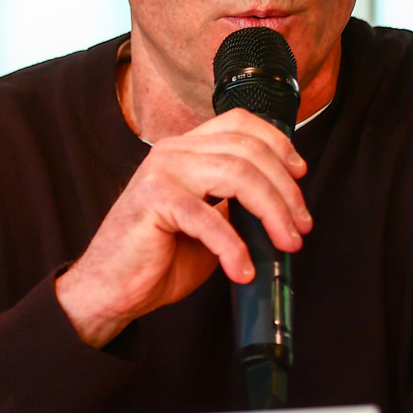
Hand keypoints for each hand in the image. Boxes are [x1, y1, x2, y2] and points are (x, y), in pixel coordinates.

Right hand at [55, 108, 312, 347]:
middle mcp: (173, 152)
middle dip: (286, 190)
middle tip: (301, 226)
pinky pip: (209, 218)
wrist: (112, 289)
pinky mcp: (153, 200)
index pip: (240, 123)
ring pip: (238, 175)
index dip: (278, 143)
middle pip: (248, 150)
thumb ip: (236, 202)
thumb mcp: (208, 220)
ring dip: (272, 212)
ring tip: (285, 244)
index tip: (300, 174)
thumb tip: (284, 204)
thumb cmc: (158, 257)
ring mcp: (161, 172)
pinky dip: (234, 247)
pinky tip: (243, 270)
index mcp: (186, 149)